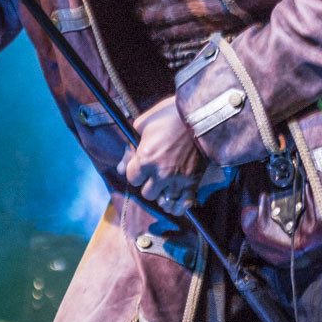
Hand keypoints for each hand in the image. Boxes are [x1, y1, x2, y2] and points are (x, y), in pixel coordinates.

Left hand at [116, 97, 204, 215]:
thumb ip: (131, 146)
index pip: (132, 178)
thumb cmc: (170, 115)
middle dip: (149, 184)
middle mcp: (160, 173)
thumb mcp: (144, 123)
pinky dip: (178, 206)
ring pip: (164, 201)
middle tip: (154, 174)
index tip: (140, 165)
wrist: (201, 114)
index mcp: (145, 159)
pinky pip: (183, 204)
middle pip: (147, 193)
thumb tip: (121, 166)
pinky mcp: (193, 181)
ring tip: (165, 185)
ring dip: (163, 194)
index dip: (135, 171)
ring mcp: (177, 179)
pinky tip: (175, 202)